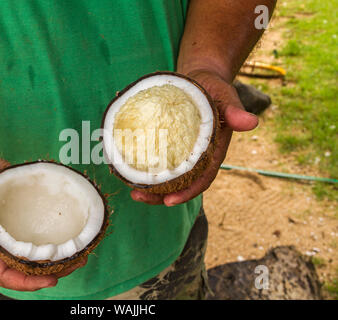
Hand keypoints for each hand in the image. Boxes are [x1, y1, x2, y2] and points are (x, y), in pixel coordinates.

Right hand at [0, 151, 86, 290]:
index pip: (5, 273)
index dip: (27, 282)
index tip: (51, 278)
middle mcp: (2, 241)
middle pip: (28, 267)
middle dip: (53, 270)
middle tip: (78, 261)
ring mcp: (16, 228)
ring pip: (39, 251)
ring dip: (61, 255)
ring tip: (83, 250)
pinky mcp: (26, 214)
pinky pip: (43, 228)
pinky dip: (59, 232)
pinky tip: (77, 228)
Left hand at [131, 69, 258, 205]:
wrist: (199, 78)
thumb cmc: (214, 88)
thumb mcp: (225, 96)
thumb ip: (235, 111)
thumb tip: (252, 122)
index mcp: (213, 153)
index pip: (202, 179)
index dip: (187, 192)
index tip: (169, 201)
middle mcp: (197, 158)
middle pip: (180, 184)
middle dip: (160, 196)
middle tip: (138, 197)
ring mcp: (181, 153)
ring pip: (167, 178)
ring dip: (150, 187)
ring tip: (132, 192)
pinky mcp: (168, 144)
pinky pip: (157, 161)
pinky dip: (144, 169)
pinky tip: (128, 170)